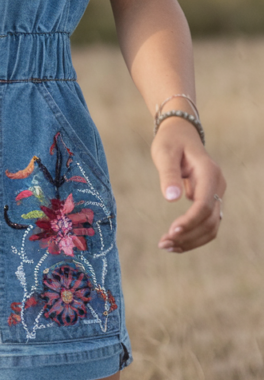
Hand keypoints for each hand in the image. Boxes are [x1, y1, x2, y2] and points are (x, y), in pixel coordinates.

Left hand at [151, 116, 225, 252]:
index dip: (190, 221)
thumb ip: (168, 174)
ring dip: (191, 240)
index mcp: (209, 172)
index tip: (171, 232)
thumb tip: (171, 199)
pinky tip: (175, 241)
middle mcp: (217, 185)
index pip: (204, 204)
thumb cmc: (171, 142)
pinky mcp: (211, 200)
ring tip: (166, 246)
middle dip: (188, 236)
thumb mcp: (164, 153)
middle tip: (162, 244)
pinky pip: (207, 223)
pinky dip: (193, 235)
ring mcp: (217, 194)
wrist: (181, 134)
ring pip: (211, 226)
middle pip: (210, 220)